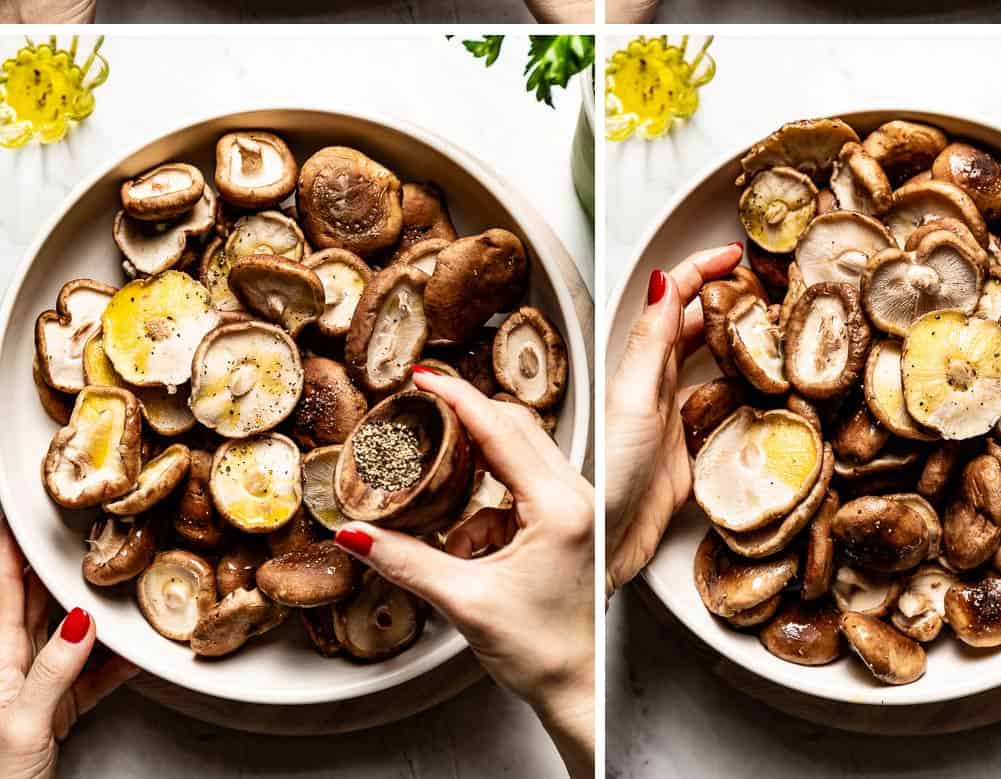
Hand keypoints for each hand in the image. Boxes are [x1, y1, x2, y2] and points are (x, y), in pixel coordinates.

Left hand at [0, 520, 134, 778]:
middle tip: (86, 525)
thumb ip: (54, 669)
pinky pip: (93, 674)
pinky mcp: (59, 711)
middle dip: (58, 563)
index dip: (7, 546)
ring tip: (122, 574)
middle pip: (38, 599)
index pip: (2, 586)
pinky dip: (116, 660)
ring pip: (69, 631)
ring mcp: (38, 685)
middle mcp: (15, 664)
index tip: (16, 508)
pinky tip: (138, 647)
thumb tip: (82, 619)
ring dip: (95, 607)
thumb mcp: (22, 723)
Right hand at [333, 370, 592, 778]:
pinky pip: (523, 487)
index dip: (458, 397)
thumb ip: (407, 562)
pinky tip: (467, 541)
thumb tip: (356, 536)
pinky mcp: (570, 522)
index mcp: (560, 507)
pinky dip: (489, 503)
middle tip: (424, 408)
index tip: (425, 378)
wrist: (578, 689)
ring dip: (477, 465)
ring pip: (521, 456)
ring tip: (440, 482)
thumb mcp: (465, 602)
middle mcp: (578, 496)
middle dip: (466, 419)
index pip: (502, 430)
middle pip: (515, 429)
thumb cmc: (542, 652)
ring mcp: (578, 507)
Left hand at [605, 242, 742, 598]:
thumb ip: (649, 344)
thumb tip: (663, 281)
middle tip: (762, 287)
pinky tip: (764, 398)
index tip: (733, 252)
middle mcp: (655, 385)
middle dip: (724, 300)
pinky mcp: (688, 455)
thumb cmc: (609, 475)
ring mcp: (672, 418)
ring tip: (770, 330)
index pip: (673, 298)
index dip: (700, 269)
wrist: (607, 544)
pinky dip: (742, 397)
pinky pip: (720, 413)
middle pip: (692, 327)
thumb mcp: (632, 400)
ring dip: (735, 343)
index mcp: (641, 364)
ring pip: (708, 365)